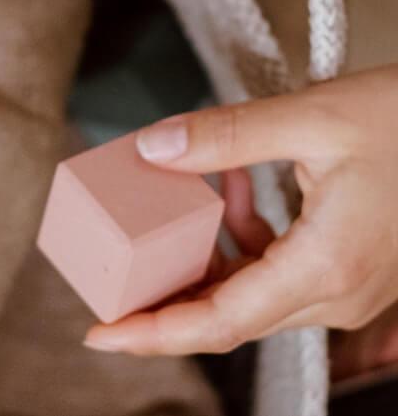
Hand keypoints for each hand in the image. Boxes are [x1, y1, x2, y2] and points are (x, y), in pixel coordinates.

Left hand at [83, 66, 397, 354]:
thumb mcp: (315, 118)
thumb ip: (227, 137)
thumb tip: (152, 148)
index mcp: (326, 266)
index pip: (219, 321)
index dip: (154, 333)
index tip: (101, 333)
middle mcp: (336, 291)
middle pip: (227, 318)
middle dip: (163, 302)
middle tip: (109, 282)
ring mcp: (347, 285)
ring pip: (249, 294)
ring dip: (203, 258)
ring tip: (173, 207)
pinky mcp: (349, 267)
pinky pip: (277, 270)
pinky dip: (242, 238)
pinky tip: (230, 187)